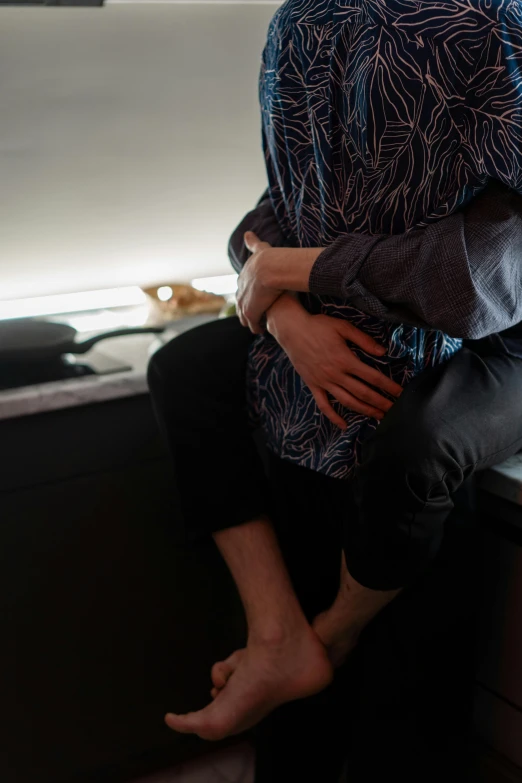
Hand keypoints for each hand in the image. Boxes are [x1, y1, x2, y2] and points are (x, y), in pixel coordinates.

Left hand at [236, 231, 283, 333]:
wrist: (270, 268)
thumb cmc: (269, 258)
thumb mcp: (260, 249)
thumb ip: (253, 243)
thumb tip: (247, 233)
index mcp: (243, 277)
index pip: (243, 288)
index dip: (248, 293)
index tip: (255, 298)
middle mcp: (240, 290)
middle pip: (240, 303)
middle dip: (246, 309)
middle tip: (254, 315)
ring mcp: (244, 302)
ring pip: (244, 316)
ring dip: (251, 321)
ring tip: (258, 325)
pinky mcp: (250, 313)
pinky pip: (252, 324)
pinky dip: (257, 327)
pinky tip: (262, 330)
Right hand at [266, 294, 402, 428]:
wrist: (291, 330)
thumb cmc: (318, 325)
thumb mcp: (343, 327)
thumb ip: (363, 340)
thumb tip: (382, 352)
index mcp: (346, 360)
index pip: (373, 377)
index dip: (388, 386)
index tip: (400, 393)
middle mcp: (336, 374)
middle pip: (363, 393)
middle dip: (381, 402)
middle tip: (395, 411)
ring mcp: (324, 382)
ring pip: (347, 401)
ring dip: (364, 410)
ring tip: (378, 416)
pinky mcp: (313, 385)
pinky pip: (324, 405)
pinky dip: (333, 417)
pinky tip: (344, 425)